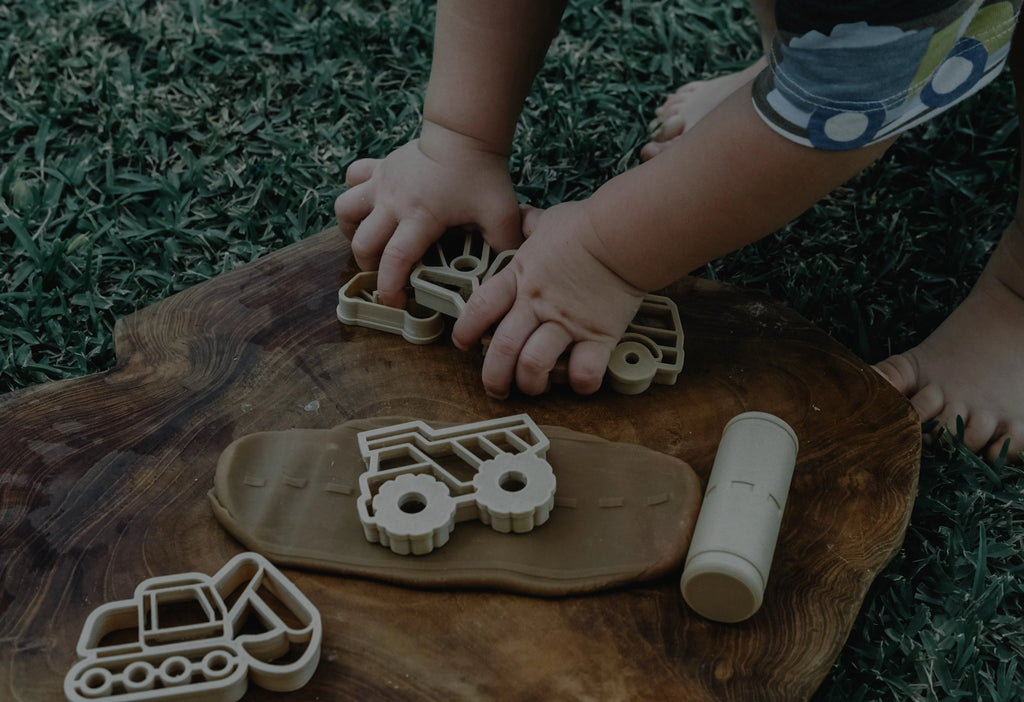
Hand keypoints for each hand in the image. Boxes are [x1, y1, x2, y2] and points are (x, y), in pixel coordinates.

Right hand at [334, 123, 522, 306]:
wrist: (465, 132)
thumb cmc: (482, 173)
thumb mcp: (501, 214)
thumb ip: (504, 245)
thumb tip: (506, 273)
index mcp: (420, 217)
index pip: (395, 259)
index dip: (390, 287)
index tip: (396, 301)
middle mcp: (393, 202)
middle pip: (362, 243)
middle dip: (369, 266)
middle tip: (386, 273)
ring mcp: (382, 183)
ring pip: (345, 209)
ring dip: (352, 230)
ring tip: (370, 240)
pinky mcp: (379, 167)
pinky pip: (352, 178)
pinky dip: (355, 193)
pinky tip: (370, 205)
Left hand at [452, 202, 645, 397]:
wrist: (623, 233)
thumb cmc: (586, 224)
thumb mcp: (548, 221)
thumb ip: (530, 226)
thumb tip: (524, 218)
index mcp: (520, 277)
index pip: (480, 308)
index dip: (466, 330)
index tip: (463, 343)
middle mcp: (537, 305)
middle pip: (502, 348)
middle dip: (494, 375)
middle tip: (496, 387)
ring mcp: (567, 322)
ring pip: (534, 365)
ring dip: (531, 383)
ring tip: (535, 387)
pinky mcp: (598, 336)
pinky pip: (585, 372)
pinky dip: (581, 383)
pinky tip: (580, 382)